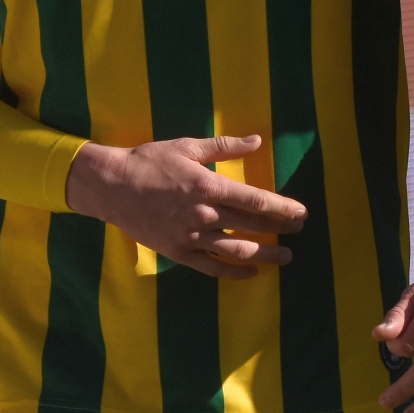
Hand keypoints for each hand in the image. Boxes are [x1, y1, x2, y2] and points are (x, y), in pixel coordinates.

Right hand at [64, 135, 305, 279]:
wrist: (111, 186)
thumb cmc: (150, 161)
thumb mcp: (188, 147)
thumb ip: (225, 147)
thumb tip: (257, 140)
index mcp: (208, 187)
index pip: (255, 201)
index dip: (282, 208)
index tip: (301, 213)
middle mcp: (204, 215)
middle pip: (251, 226)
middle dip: (279, 229)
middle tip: (298, 230)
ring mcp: (191, 237)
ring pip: (236, 251)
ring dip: (264, 255)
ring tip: (284, 257)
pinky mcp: (178, 252)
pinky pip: (212, 267)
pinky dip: (234, 272)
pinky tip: (251, 272)